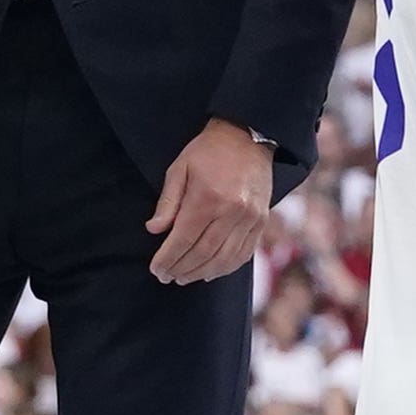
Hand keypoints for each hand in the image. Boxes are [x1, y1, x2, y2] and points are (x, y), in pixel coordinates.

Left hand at [145, 118, 273, 285]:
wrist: (247, 136)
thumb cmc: (207, 151)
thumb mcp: (179, 169)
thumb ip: (167, 202)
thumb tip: (154, 230)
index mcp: (207, 198)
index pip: (183, 239)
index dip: (168, 258)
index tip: (156, 269)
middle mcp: (231, 212)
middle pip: (203, 253)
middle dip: (181, 268)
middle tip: (166, 276)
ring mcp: (250, 219)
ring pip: (224, 258)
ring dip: (202, 273)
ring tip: (184, 277)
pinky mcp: (261, 222)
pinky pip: (244, 254)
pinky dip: (226, 267)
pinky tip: (211, 272)